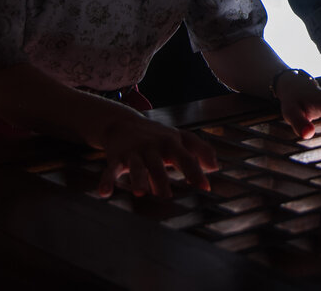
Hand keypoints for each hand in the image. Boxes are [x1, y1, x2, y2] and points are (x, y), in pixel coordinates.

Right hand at [93, 110, 218, 198]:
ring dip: (138, 179)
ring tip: (140, 193)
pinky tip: (104, 193)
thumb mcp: (180, 139)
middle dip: (162, 179)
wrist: (124, 123)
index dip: (195, 172)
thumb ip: (199, 150)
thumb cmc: (157, 136)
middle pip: (158, 164)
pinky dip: (106, 181)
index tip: (204, 188)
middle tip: (167, 196)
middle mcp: (152, 147)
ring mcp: (134, 152)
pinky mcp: (116, 158)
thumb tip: (215, 167)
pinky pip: (110, 170)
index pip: (185, 158)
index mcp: (171, 144)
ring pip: (136, 167)